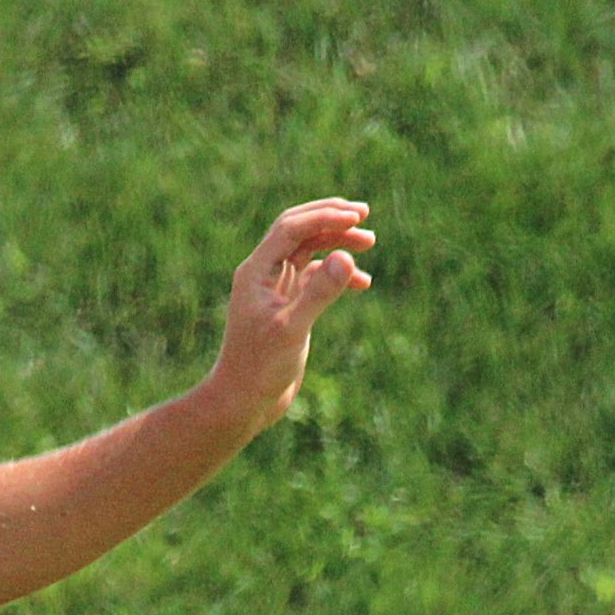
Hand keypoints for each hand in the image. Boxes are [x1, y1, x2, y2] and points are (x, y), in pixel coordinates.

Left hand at [209, 197, 374, 423]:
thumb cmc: (260, 368)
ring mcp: (277, 289)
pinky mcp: (289, 307)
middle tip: (363, 212)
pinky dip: (338, 275)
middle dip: (330, 219)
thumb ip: (319, 293)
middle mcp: (264, 274)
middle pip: (299, 231)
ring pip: (309, 252)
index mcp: (256, 271)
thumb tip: (345, 256)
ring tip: (370, 241)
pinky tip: (363, 283)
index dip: (324, 217)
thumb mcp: (293, 329)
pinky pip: (315, 278)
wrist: (244, 401)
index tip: (356, 216)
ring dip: (337, 242)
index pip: (291, 229)